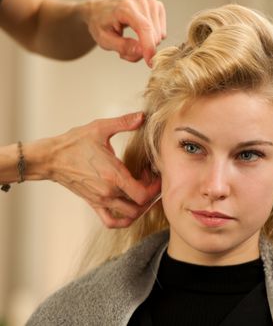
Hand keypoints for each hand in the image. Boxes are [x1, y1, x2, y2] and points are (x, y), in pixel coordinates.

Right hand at [49, 112, 160, 227]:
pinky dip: (122, 220)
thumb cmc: (74, 143)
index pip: (143, 195)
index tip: (156, 175)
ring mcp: (100, 200)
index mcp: (113, 175)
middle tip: (150, 180)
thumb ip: (124, 122)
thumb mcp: (100, 128)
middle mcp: (108, 192)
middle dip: (150, 195)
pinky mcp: (93, 203)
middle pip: (139, 206)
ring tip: (140, 191)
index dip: (154, 188)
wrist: (51, 158)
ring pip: (129, 215)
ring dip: (140, 207)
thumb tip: (141, 116)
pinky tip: (127, 207)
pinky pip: (110, 221)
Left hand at [80, 0, 165, 65]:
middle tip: (124, 48)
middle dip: (142, 49)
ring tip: (130, 40)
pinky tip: (139, 34)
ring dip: (146, 45)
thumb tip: (142, 51)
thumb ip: (123, 47)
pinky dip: (151, 38)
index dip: (149, 46)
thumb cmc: (101, 23)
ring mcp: (151, 3)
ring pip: (158, 36)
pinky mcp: (157, 7)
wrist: (102, 8)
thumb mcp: (104, 39)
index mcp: (125, 8)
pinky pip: (161, 33)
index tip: (150, 62)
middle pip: (153, 35)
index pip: (144, 27)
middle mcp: (141, 2)